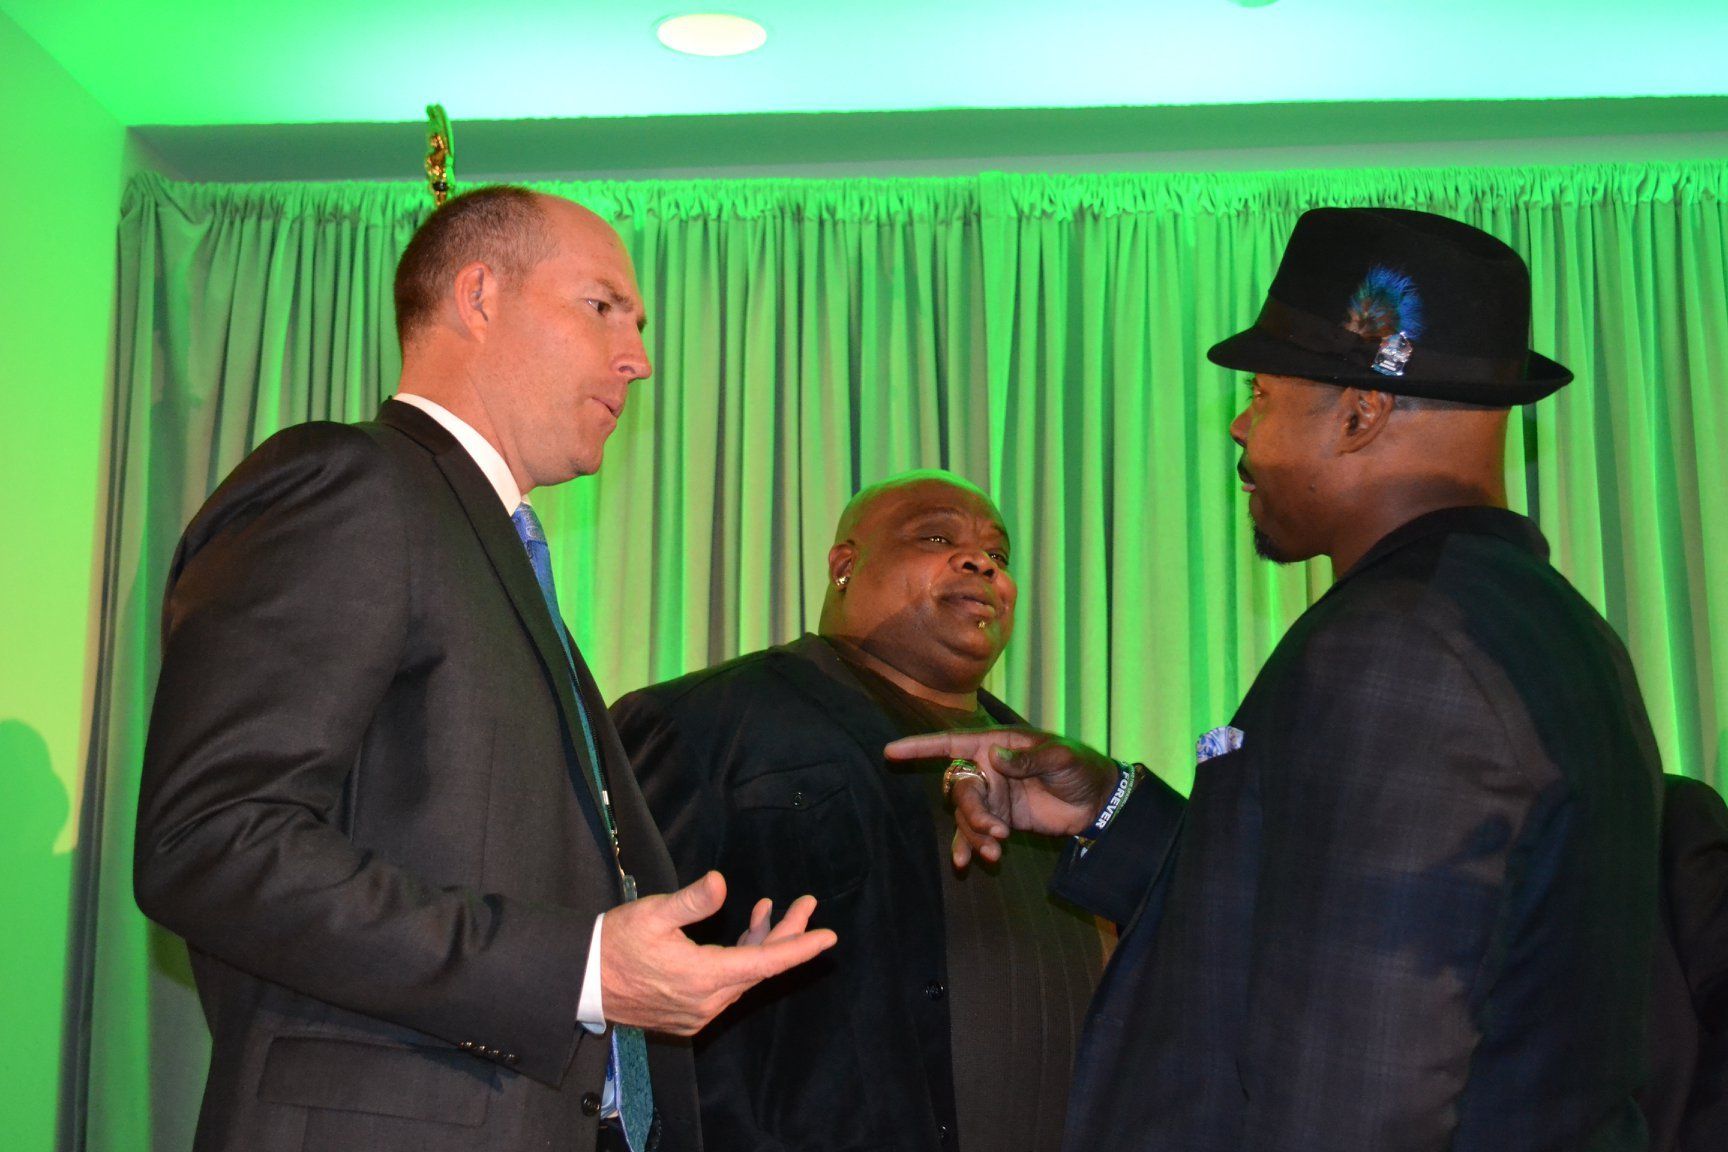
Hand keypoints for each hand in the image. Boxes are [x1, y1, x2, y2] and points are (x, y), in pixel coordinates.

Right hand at [600, 871, 835, 1035]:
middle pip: (759, 968)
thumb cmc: (616, 942)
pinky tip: (745, 931)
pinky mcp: (688, 1014)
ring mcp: (698, 1012)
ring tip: (771, 910)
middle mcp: (707, 1002)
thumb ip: (691, 901)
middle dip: (786, 935)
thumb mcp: (653, 913)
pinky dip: (740, 959)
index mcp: (703, 978)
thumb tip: (722, 883)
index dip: (799, 948)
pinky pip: (727, 985)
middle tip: (806, 903)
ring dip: (762, 944)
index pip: (765, 963)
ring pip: (743, 976)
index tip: (828, 937)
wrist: (582, 981)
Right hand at [884, 727, 1117, 869]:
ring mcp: (993, 796)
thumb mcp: (1060, 758)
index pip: (952, 743)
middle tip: (996, 832)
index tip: (890, 752)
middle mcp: (989, 768)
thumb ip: (1028, 759)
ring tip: (994, 851)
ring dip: (974, 834)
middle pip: (960, 790)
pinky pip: (974, 833)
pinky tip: (969, 863)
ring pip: (965, 815)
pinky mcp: (1000, 819)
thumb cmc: (1081, 767)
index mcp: (997, 744)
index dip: (920, 747)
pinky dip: (969, 846)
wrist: (1097, 802)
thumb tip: (995, 758)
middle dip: (971, 813)